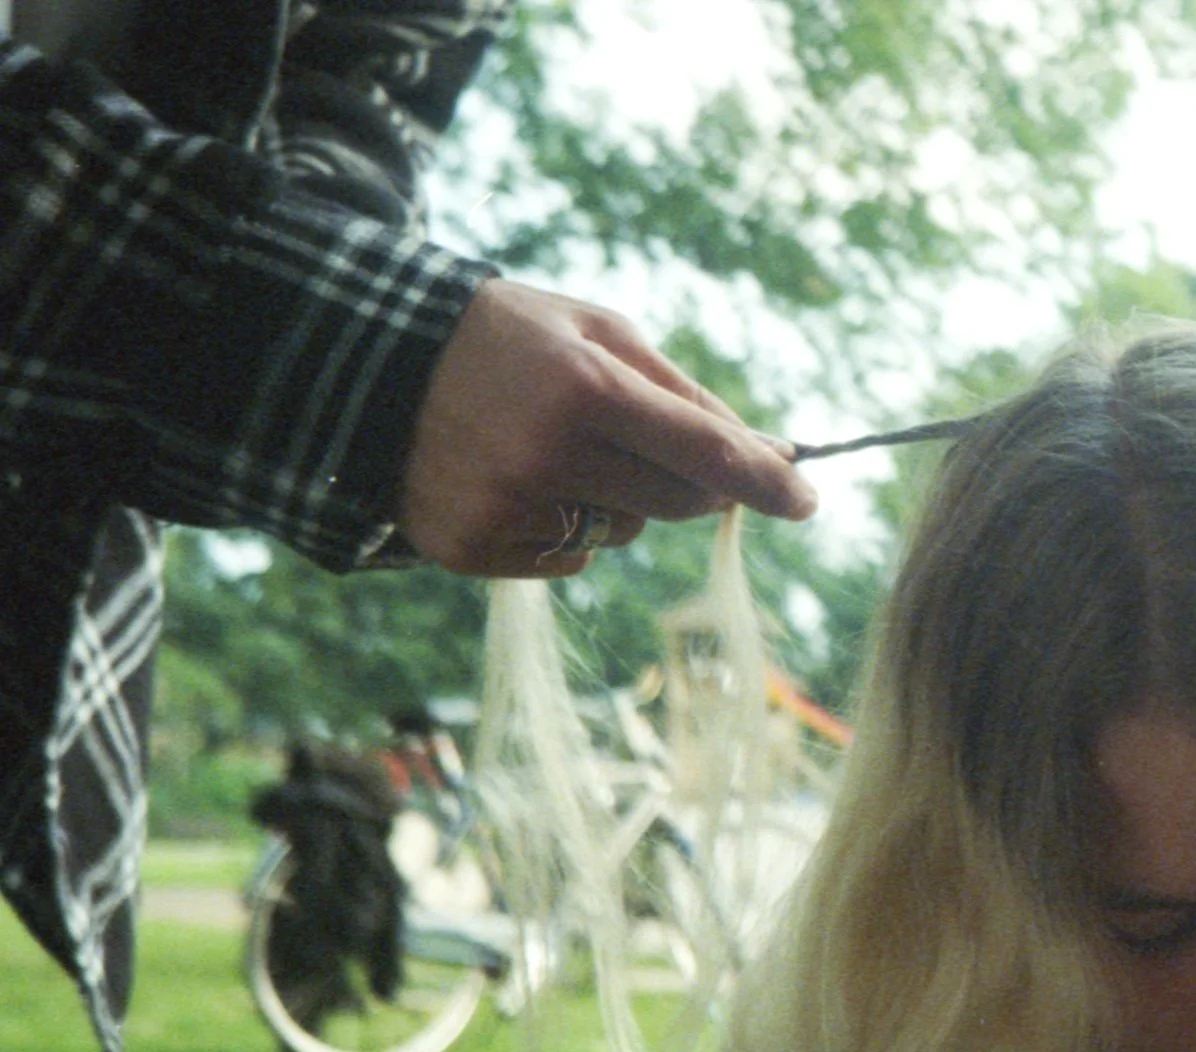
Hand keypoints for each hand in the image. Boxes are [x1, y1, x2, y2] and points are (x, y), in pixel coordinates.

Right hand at [397, 279, 818, 577]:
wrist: (366, 366)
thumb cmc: (509, 338)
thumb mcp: (597, 331)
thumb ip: (684, 391)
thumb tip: (768, 452)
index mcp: (584, 388)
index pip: (705, 450)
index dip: (765, 481)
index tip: (808, 500)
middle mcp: (547, 456)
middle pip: (677, 501)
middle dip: (689, 480)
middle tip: (649, 440)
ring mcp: (508, 509)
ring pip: (623, 530)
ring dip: (616, 497)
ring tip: (551, 444)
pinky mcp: (476, 549)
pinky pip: (571, 556)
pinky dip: (563, 524)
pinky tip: (514, 478)